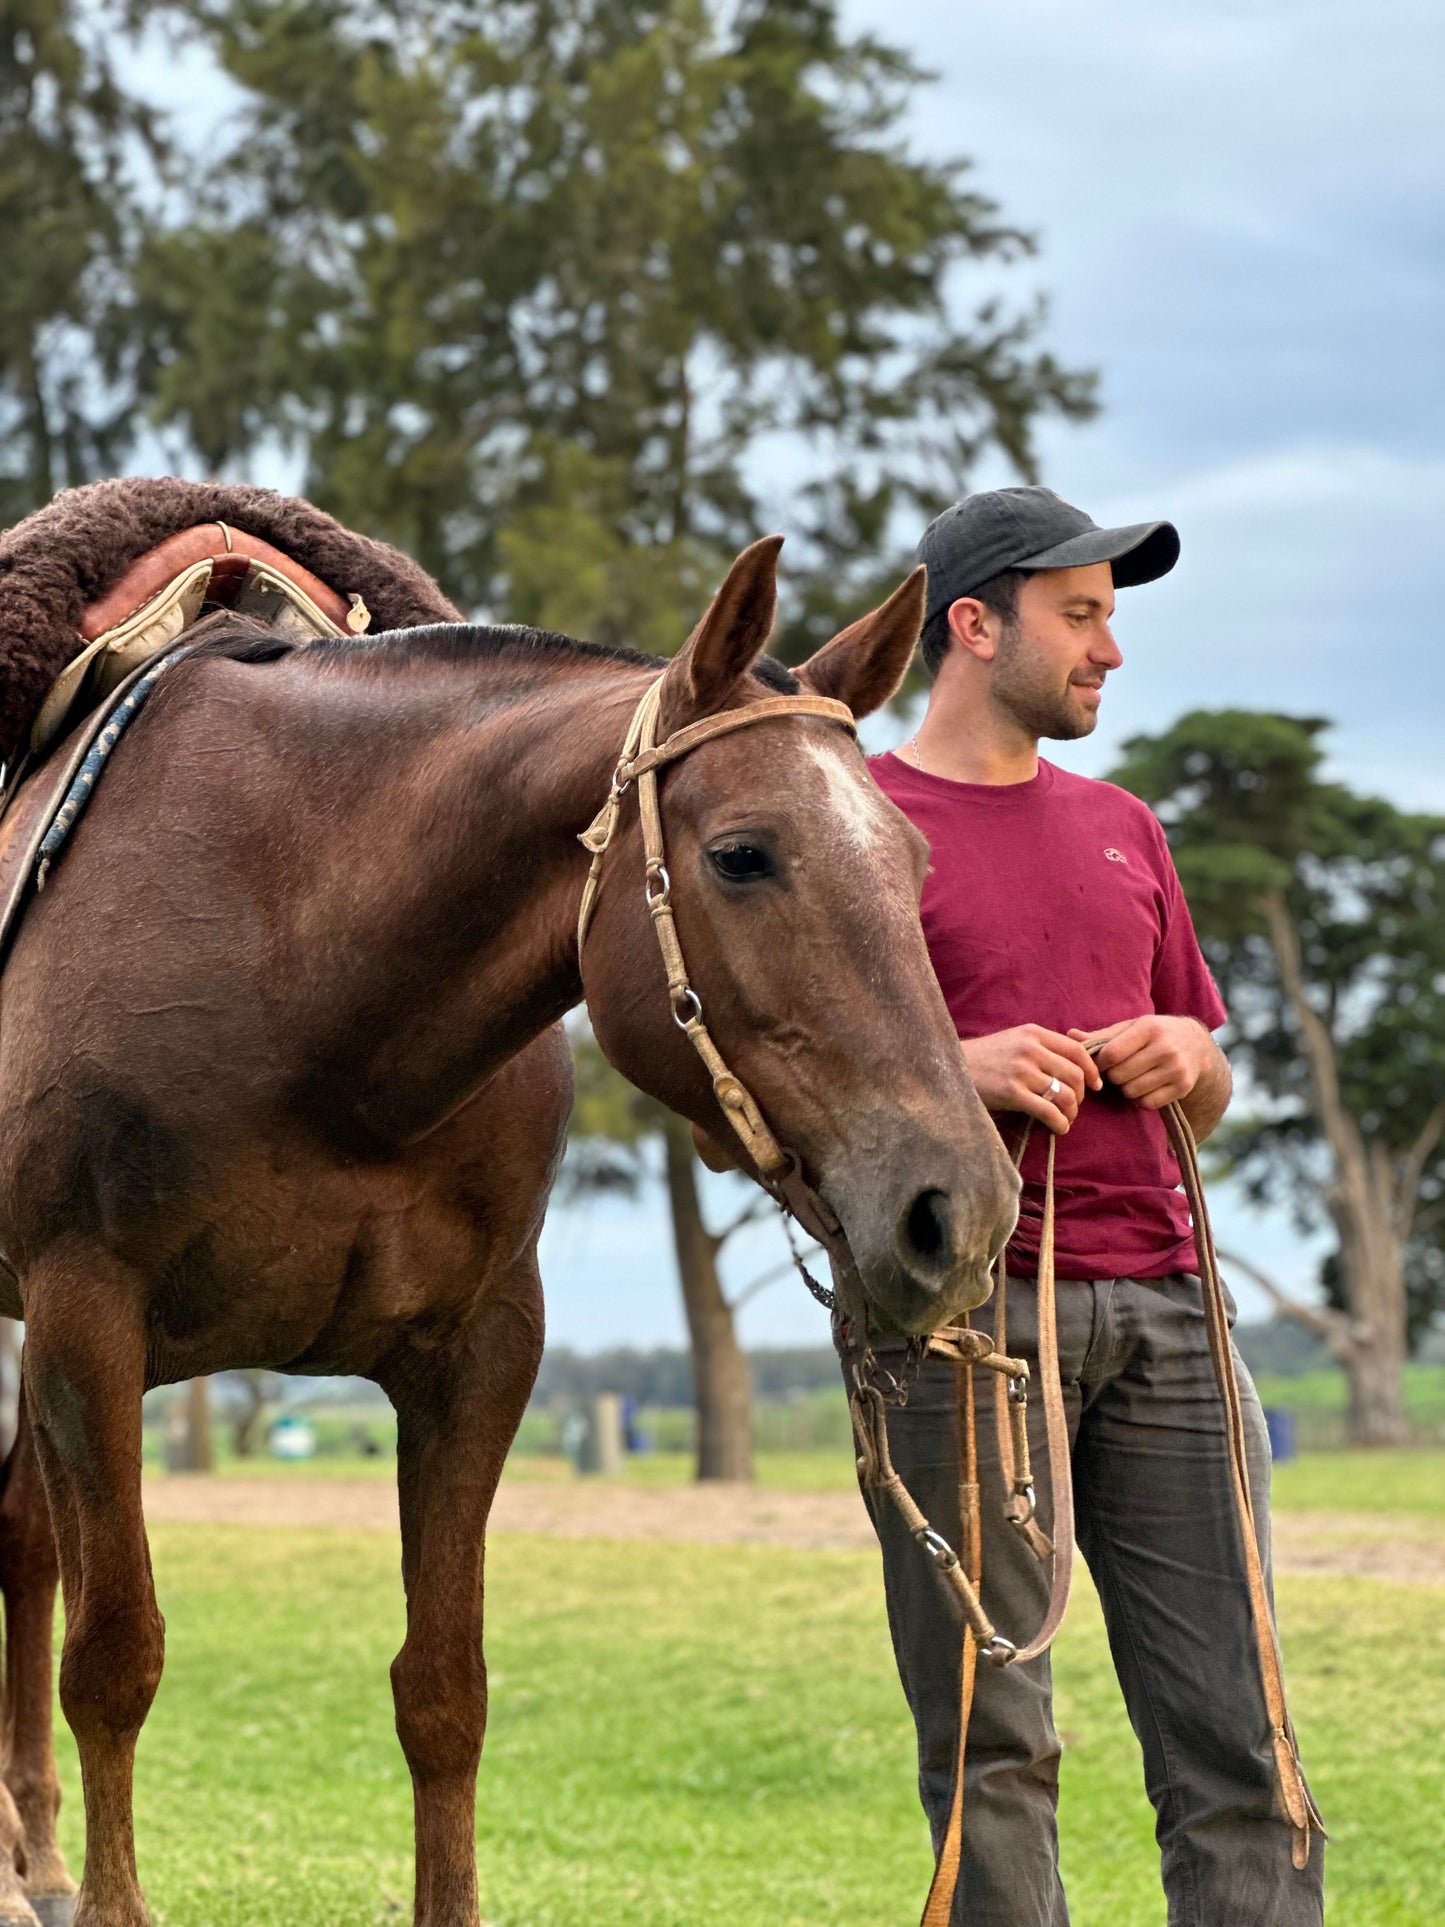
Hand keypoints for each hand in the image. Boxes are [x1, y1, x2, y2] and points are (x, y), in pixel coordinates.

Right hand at [961, 1024, 1102, 1134]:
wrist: (949, 1067)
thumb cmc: (984, 1058)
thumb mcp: (1013, 1040)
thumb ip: (1040, 1047)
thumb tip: (1073, 1064)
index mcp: (1033, 1033)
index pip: (1076, 1049)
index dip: (1092, 1070)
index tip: (1095, 1084)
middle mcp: (1030, 1049)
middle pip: (1075, 1074)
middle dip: (1081, 1095)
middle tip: (1075, 1105)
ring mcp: (1021, 1071)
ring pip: (1065, 1094)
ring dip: (1072, 1112)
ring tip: (1065, 1119)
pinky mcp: (1012, 1093)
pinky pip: (1049, 1111)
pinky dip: (1060, 1123)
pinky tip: (1058, 1128)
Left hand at [1069, 1015, 1214, 1110]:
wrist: (1196, 1044)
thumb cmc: (1154, 1034)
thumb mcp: (1130, 1028)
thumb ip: (1101, 1035)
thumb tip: (1070, 1035)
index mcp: (1149, 1028)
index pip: (1111, 1053)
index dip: (1100, 1062)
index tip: (1102, 1063)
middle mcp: (1165, 1048)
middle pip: (1119, 1075)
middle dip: (1113, 1076)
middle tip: (1119, 1071)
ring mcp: (1176, 1069)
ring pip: (1132, 1091)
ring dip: (1126, 1088)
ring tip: (1132, 1078)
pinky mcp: (1182, 1087)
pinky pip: (1147, 1103)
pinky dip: (1140, 1099)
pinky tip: (1145, 1087)